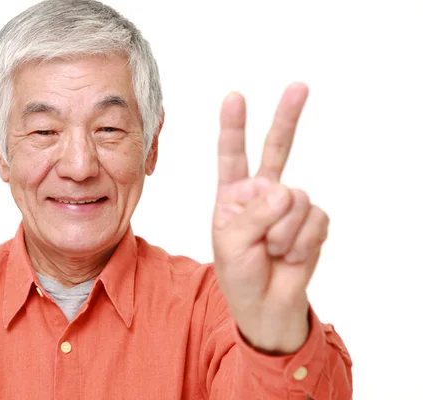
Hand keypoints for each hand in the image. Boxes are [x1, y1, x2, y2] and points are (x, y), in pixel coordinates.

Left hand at [212, 83, 328, 353]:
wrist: (265, 303)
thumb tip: (286, 190)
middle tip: (299, 87)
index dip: (233, 127)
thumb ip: (254, 214)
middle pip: (276, 150)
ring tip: (273, 250)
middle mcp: (262, 193)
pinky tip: (291, 254)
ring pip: (295, 198)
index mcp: (233, 194)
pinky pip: (314, 220)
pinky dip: (302, 241)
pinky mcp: (313, 220)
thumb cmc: (239, 272)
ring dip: (284, 231)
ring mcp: (289, 205)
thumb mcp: (231, 242)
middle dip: (287, 119)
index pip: (232, 155)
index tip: (234, 97)